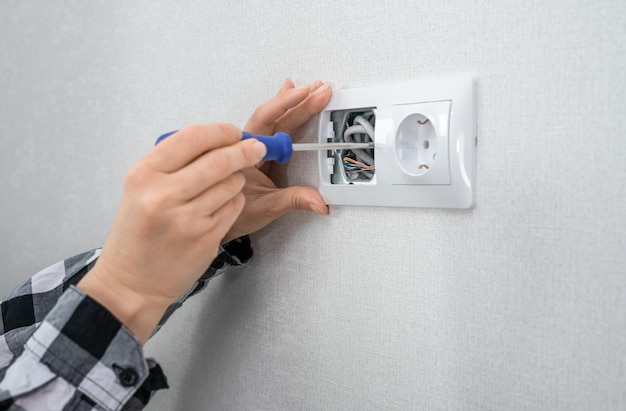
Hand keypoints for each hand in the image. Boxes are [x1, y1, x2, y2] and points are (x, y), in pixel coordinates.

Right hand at [78, 123, 265, 342]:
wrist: (131, 282)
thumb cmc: (137, 232)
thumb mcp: (140, 188)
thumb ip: (173, 162)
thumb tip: (218, 139)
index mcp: (144, 174)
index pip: (192, 137)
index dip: (221, 131)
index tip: (234, 132)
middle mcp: (164, 194)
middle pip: (220, 159)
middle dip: (245, 150)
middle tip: (257, 148)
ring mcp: (187, 218)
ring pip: (232, 183)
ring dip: (237, 180)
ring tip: (224, 186)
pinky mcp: (206, 237)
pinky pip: (234, 207)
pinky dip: (234, 202)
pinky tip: (219, 208)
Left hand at [223, 79, 331, 241]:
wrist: (217, 221)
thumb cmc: (235, 214)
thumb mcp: (266, 207)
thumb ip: (294, 200)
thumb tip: (319, 201)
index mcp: (244, 153)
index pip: (268, 120)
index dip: (288, 105)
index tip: (306, 96)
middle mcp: (247, 145)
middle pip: (275, 116)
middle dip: (299, 102)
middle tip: (321, 91)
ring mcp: (253, 147)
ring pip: (274, 119)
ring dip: (293, 104)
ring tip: (310, 89)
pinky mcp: (260, 152)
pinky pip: (273, 127)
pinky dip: (285, 112)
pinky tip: (292, 100)